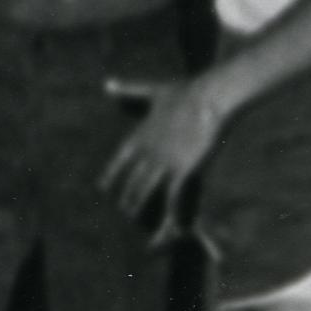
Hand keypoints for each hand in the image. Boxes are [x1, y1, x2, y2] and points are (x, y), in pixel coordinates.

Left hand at [103, 78, 231, 230]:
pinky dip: (171, 214)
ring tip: (137, 222)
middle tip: (124, 212)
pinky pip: (173, 197)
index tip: (102, 188)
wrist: (208, 97)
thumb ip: (128, 90)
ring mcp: (164, 162)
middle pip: (132, 182)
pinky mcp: (184, 169)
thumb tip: (106, 83)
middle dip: (128, 199)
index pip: (118, 161)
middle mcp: (148, 152)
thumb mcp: (151, 90)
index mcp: (139, 135)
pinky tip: (171, 227)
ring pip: (147, 191)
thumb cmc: (184, 91)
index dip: (111, 176)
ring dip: (141, 207)